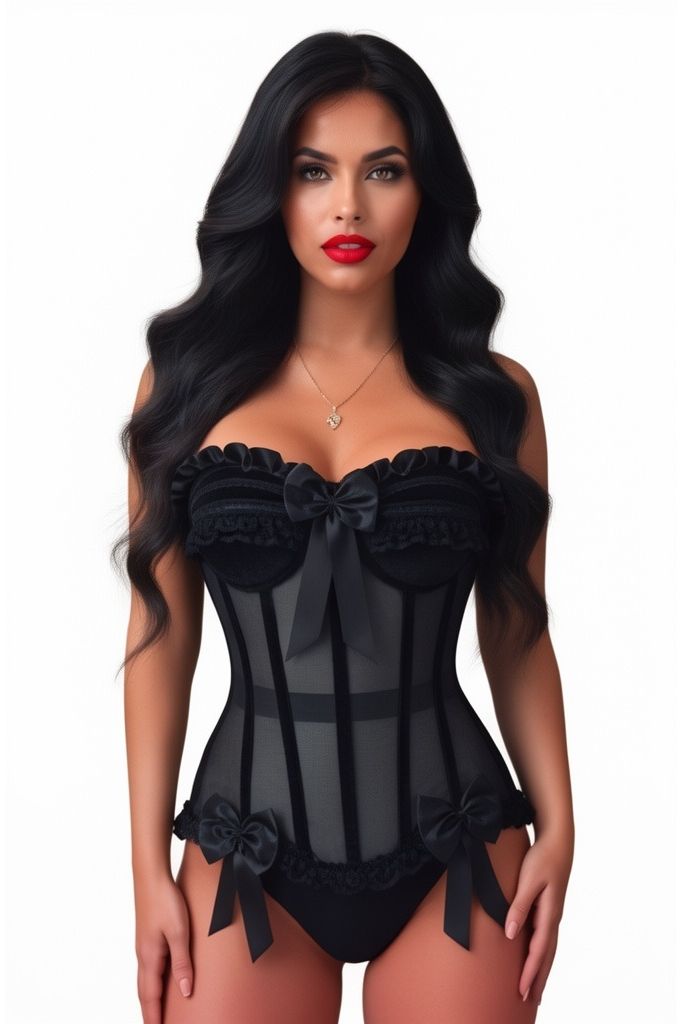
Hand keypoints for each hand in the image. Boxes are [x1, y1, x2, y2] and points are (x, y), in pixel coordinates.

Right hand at [134, 871, 193, 1023]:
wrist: (151, 876)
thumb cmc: (165, 901)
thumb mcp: (179, 932)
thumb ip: (183, 963)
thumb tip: (186, 992)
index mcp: (150, 957)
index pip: (150, 997)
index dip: (154, 1017)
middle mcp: (143, 955)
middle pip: (144, 992)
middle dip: (149, 1012)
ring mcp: (143, 946)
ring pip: (145, 980)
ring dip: (150, 999)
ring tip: (156, 1013)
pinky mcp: (147, 937)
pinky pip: (148, 968)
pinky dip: (151, 983)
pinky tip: (159, 981)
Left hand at [504, 830, 573, 1004]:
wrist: (557, 841)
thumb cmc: (542, 859)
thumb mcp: (529, 881)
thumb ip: (519, 907)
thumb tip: (511, 934)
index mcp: (549, 914)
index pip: (539, 950)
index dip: (531, 971)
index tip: (523, 990)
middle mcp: (553, 918)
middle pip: (547, 956)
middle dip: (538, 978)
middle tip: (530, 1000)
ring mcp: (553, 914)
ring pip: (548, 949)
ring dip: (541, 969)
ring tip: (535, 988)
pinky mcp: (549, 909)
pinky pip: (546, 938)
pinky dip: (542, 954)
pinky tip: (536, 958)